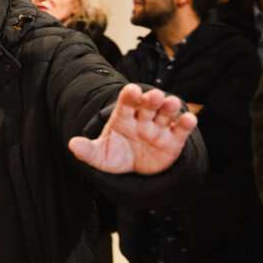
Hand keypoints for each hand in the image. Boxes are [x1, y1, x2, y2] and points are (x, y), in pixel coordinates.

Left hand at [69, 83, 196, 174]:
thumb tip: (72, 145)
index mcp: (123, 117)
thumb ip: (88, 151)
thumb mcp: (100, 156)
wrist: (136, 171)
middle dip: (151, 99)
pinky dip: (186, 123)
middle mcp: (142, 118)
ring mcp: (159, 127)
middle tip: (153, 96)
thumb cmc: (117, 156)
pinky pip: (180, 129)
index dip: (129, 96)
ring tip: (172, 103)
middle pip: (147, 105)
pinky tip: (190, 119)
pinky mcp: (174, 140)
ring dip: (169, 107)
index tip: (132, 90)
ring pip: (165, 113)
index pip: (125, 103)